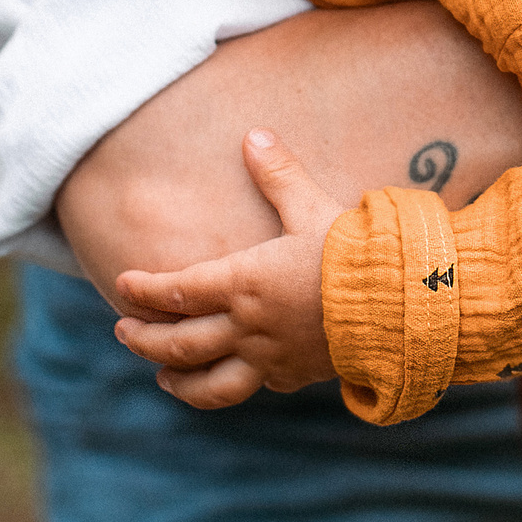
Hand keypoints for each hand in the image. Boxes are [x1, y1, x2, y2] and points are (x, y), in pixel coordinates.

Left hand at [111, 129, 343, 407]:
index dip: (143, 289)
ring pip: (210, 383)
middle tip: (122, 331)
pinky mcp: (296, 375)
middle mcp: (249, 327)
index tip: (120, 285)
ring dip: (179, 379)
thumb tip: (253, 135)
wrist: (401, 305)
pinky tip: (228, 377)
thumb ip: (278, 173)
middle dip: (145, 338)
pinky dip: (231, 384)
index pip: (176, 291)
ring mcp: (271, 358)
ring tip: (162, 376)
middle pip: (180, 343)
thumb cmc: (355, 253)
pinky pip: (253, 386)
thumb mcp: (312, 207)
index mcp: (244, 283)